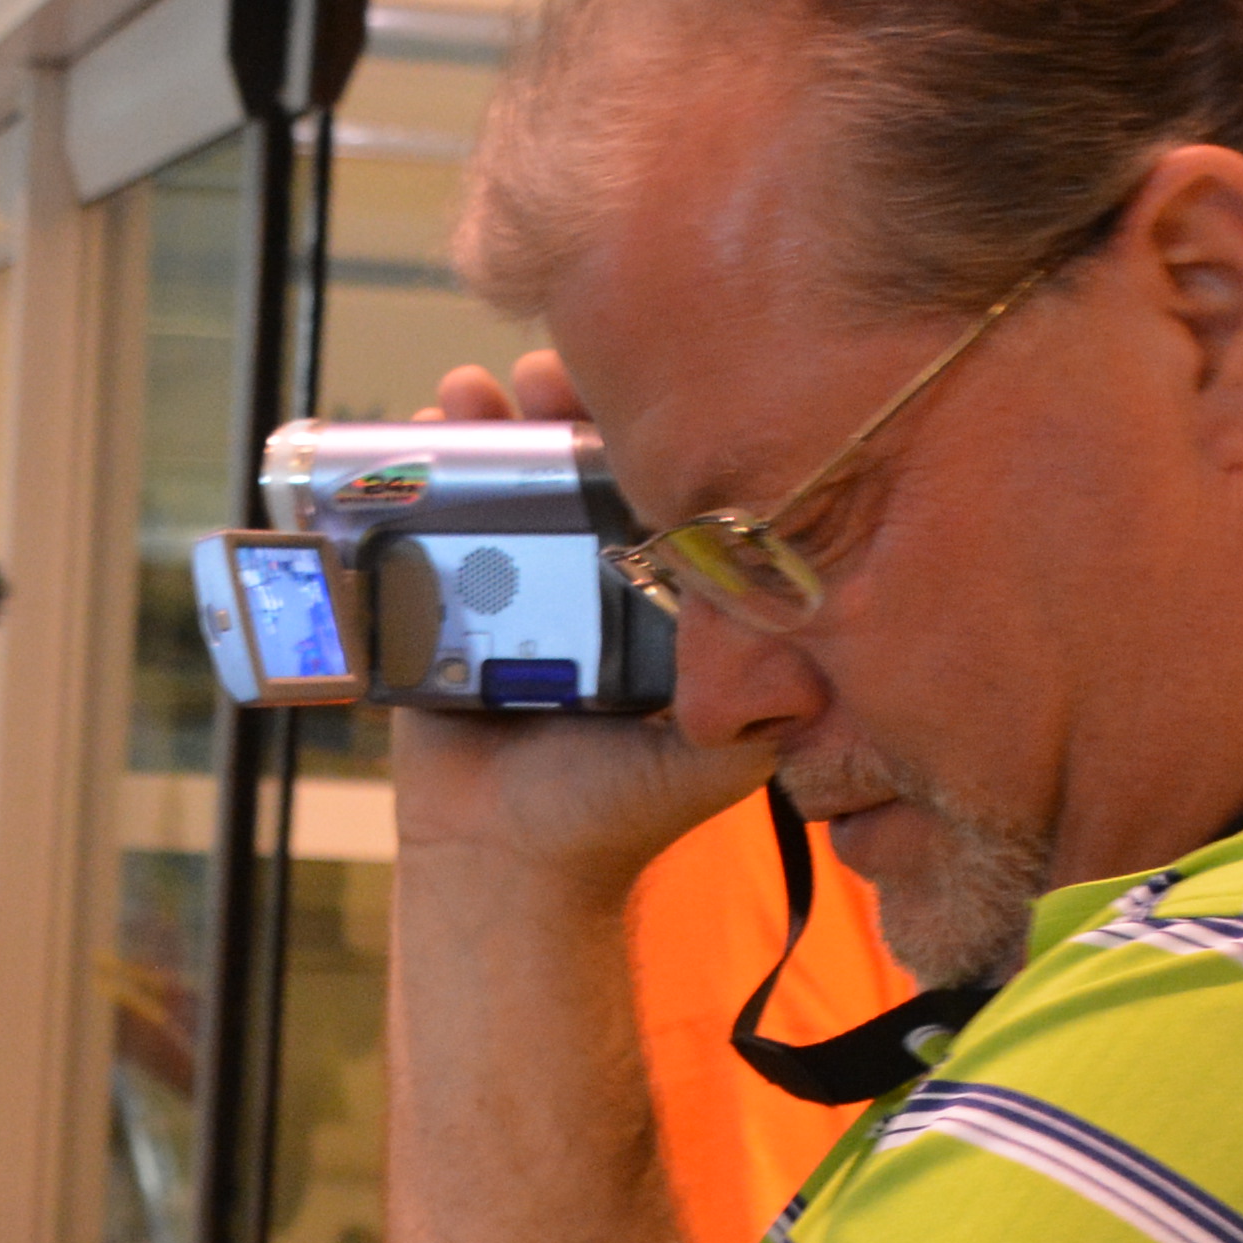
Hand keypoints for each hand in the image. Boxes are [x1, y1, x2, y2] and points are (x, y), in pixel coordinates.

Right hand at [392, 348, 779, 899]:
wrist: (512, 866)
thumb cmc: (617, 813)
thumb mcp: (719, 753)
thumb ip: (778, 700)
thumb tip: (837, 630)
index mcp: (640, 591)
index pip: (642, 482)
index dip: (632, 427)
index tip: (626, 387)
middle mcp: (573, 576)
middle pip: (562, 461)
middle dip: (551, 404)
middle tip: (540, 376)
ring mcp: (500, 585)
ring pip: (489, 480)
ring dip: (477, 423)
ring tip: (466, 394)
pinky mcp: (429, 609)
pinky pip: (414, 530)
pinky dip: (406, 475)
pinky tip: (409, 433)